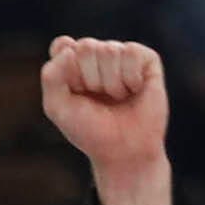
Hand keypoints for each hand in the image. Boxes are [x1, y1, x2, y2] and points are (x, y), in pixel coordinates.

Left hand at [42, 35, 177, 204]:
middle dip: (86, 82)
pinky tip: (133, 93)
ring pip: (109, 52)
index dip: (65, 66)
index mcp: (80, 70)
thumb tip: (62, 44)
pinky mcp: (152, 67)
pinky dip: (130, 78)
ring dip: (108, 84)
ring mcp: (129, 63)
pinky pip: (135, 56)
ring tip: (115, 103)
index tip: (69, 86)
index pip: (64, 49)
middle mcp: (104, 61)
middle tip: (97, 105)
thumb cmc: (89, 140)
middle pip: (86, 50)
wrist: (124, 160)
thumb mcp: (58, 109)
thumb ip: (52, 76)